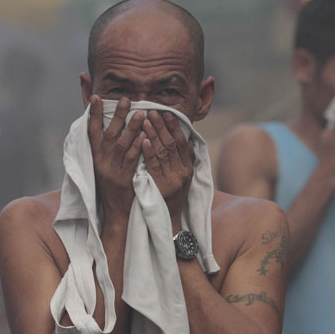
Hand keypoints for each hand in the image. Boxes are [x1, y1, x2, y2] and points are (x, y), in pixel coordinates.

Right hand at [88, 96, 144, 218]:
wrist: (115, 209)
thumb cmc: (109, 184)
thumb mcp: (101, 164)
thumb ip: (103, 146)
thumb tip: (104, 126)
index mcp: (95, 155)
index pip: (91, 131)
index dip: (93, 114)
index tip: (96, 98)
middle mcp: (102, 160)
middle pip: (110, 134)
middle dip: (117, 115)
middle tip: (125, 99)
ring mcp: (114, 168)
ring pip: (123, 144)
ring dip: (131, 128)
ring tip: (141, 113)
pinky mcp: (126, 177)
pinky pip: (133, 159)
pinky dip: (139, 147)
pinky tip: (146, 136)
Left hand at [141, 110, 194, 228]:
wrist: (168, 222)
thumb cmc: (174, 199)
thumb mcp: (184, 179)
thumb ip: (187, 160)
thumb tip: (190, 141)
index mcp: (187, 168)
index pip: (182, 143)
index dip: (174, 127)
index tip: (167, 113)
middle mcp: (182, 172)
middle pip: (172, 144)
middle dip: (162, 126)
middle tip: (152, 110)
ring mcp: (171, 179)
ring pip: (163, 152)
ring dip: (154, 134)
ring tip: (145, 120)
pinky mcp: (160, 187)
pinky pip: (154, 166)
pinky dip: (149, 152)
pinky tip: (143, 140)